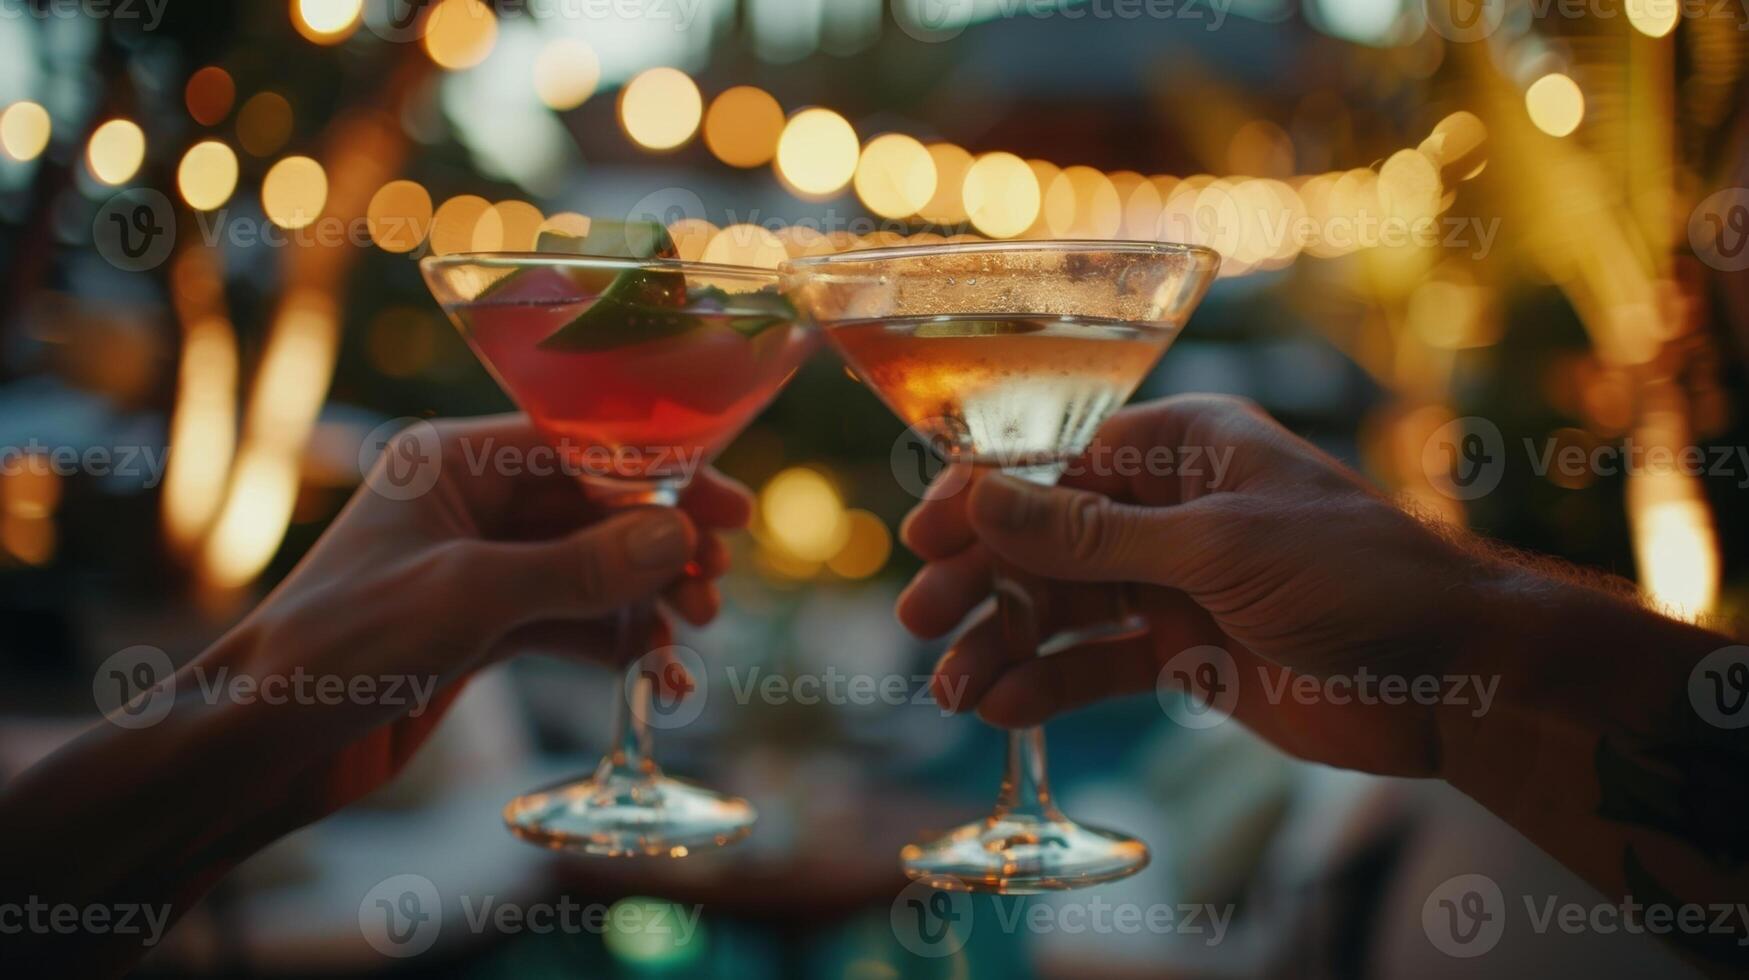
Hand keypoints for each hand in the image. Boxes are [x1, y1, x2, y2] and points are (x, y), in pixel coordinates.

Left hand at [193, 413, 750, 823]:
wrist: (262, 742)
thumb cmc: (343, 647)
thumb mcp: (470, 598)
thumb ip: (580, 568)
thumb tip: (679, 539)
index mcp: (451, 463)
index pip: (579, 448)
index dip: (662, 477)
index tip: (729, 509)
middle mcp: (468, 506)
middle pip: (593, 510)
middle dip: (659, 547)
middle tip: (715, 586)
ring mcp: (475, 569)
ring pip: (586, 569)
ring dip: (642, 597)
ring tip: (692, 631)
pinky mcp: (479, 629)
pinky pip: (566, 620)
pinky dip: (610, 639)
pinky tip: (651, 665)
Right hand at [897, 394, 1504, 776]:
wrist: (1458, 678)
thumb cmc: (1357, 577)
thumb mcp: (1218, 547)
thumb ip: (1094, 537)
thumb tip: (983, 501)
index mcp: (1186, 448)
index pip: (1059, 464)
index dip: (986, 501)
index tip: (923, 538)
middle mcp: (1173, 510)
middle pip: (1049, 541)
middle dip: (983, 580)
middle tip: (919, 621)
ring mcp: (1178, 585)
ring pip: (1065, 610)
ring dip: (1005, 645)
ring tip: (951, 688)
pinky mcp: (1188, 655)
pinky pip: (1100, 666)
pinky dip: (1052, 687)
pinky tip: (1004, 708)